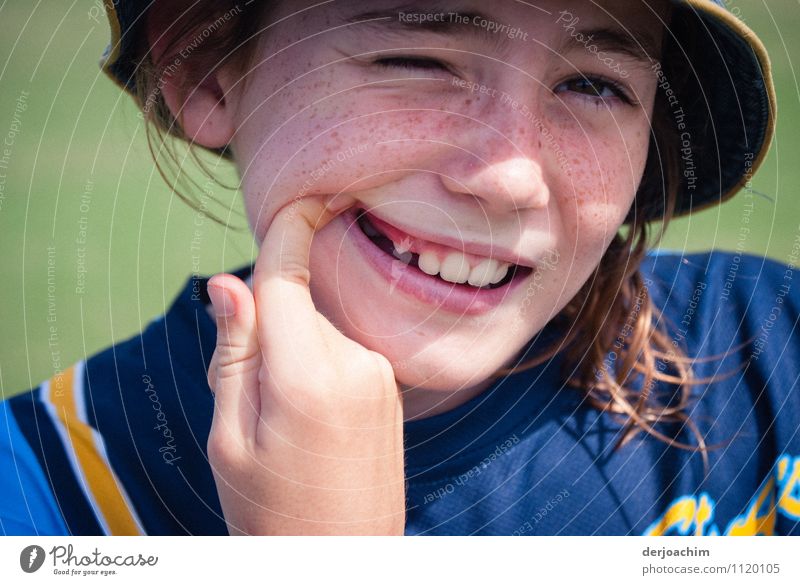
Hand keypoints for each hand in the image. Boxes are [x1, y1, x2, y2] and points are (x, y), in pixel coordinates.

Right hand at [205, 195, 405, 534]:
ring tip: (283, 421)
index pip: (290, 275)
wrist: (339, 560)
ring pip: (320, 329)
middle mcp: (354, 363)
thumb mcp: (231, 437)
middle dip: (267, 323)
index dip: (290, 226)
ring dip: (293, 351)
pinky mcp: (390, 388)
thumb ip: (234, 352)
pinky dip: (318, 365)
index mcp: (305, 374)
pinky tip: (312, 421)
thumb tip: (228, 281)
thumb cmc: (272, 509)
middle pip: (298, 305)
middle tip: (248, 390)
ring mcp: (379, 375)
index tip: (303, 191)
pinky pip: (343, 351)